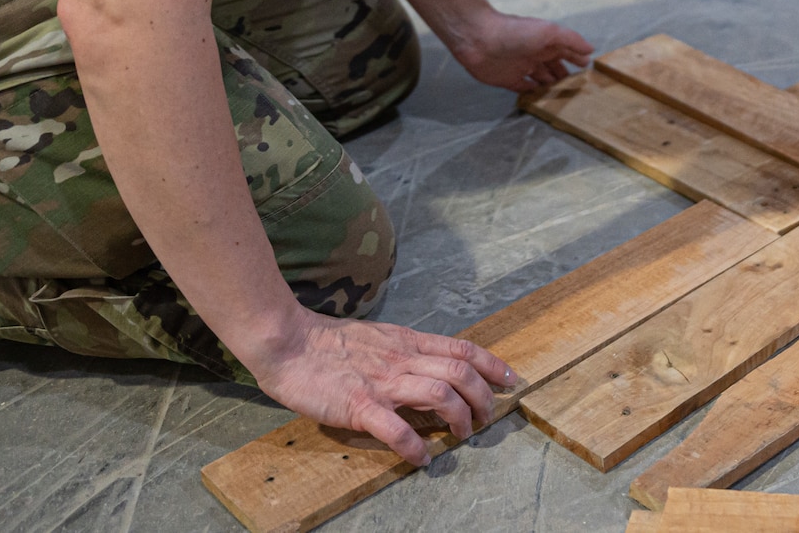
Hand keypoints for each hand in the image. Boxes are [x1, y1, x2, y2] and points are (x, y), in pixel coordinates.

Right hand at [244, 307, 516, 464]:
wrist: (287, 342)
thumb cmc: (328, 343)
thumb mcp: (378, 338)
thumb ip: (404, 352)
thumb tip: (430, 368)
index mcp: (407, 342)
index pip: (461, 348)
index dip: (492, 364)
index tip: (511, 379)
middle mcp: (402, 358)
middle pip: (461, 371)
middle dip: (484, 396)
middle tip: (489, 418)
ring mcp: (382, 381)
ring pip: (440, 392)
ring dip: (459, 417)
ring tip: (462, 435)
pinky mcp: (359, 404)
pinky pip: (396, 427)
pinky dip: (414, 445)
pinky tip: (422, 459)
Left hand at [449, 9, 592, 91]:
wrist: (478, 38)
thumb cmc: (515, 32)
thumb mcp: (549, 32)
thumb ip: (571, 40)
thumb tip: (590, 50)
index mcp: (546, 42)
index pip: (567, 52)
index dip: (578, 60)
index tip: (590, 72)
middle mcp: (536, 54)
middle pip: (555, 68)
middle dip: (566, 77)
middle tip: (579, 91)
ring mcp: (521, 67)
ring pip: (542, 79)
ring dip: (552, 87)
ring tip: (565, 99)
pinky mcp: (507, 79)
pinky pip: (524, 89)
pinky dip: (533, 94)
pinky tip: (542, 101)